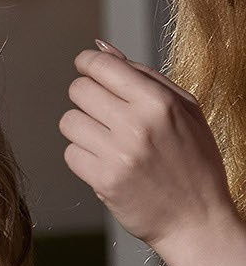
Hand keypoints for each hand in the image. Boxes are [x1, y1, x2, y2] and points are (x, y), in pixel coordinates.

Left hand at [62, 42, 239, 263]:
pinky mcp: (103, 180)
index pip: (101, 66)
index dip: (87, 64)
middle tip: (104, 112)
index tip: (88, 70)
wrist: (197, 219)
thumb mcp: (185, 111)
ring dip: (83, 129)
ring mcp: (119, 154)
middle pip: (78, 90)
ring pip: (68, 121)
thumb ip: (144, 75)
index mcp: (160, 103)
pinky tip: (106, 163)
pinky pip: (70, 153)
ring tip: (108, 141)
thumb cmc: (193, 161)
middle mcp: (138, 125)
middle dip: (86, 97)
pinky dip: (83, 157)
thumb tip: (101, 47)